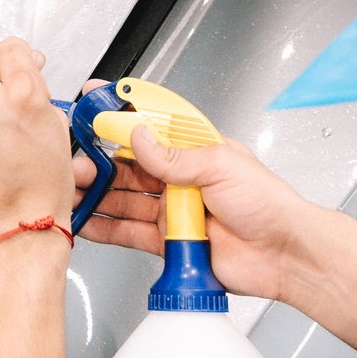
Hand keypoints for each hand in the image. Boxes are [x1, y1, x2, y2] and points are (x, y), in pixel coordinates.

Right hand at [80, 117, 325, 305]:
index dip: (122, 111)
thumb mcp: (220, 166)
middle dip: (98, 162)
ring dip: (96, 194)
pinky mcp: (168, 241)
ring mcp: (171, 210)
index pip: (151, 124)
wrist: (283, 255)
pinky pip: (128, 232)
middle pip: (127, 165)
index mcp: (193, 150)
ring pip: (123, 198)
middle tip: (76, 164)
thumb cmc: (268, 204)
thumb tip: (138, 136)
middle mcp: (179, 177)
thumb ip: (173, 156)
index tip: (94, 102)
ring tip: (73, 192)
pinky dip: (105, 227)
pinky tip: (87, 222)